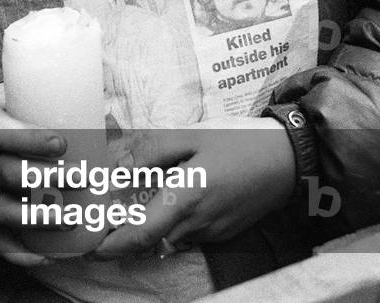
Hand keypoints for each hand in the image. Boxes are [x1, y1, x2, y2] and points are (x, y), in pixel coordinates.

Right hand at [0, 85, 66, 266]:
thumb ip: (41, 97)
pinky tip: (42, 257)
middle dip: (44, 179)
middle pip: (4, 172)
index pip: (0, 132)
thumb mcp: (6, 93)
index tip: (62, 143)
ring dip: (34, 217)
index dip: (29, 139)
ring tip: (69, 218)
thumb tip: (98, 102)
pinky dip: (16, 251)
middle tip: (81, 178)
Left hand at [95, 117, 295, 257]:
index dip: (111, 245)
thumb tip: (118, 166)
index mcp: (186, 198)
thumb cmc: (239, 142)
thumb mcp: (192, 135)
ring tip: (135, 201)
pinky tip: (171, 197)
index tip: (89, 245)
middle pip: (150, 239)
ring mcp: (212, 233)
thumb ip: (152, 150)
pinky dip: (172, 222)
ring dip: (149, 226)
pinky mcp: (222, 233)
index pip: (140, 234)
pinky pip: (188, 233)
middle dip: (125, 234)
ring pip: (168, 237)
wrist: (289, 159)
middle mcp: (197, 224)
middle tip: (103, 217)